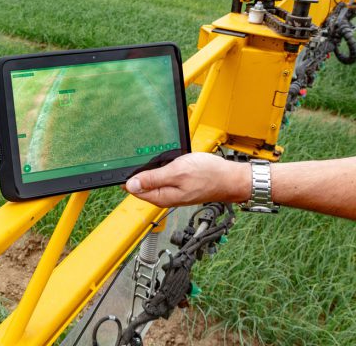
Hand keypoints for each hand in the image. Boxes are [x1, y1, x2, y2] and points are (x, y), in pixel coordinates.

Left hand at [124, 153, 249, 207]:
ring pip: (154, 181)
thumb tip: (131, 184)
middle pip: (143, 186)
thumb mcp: (176, 172)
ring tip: (151, 158)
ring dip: (150, 171)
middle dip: (138, 174)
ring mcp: (174, 192)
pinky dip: (162, 169)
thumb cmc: (208, 175)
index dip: (128, 178)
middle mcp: (166, 197)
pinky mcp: (180, 186)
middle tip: (138, 158)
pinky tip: (165, 162)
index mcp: (162, 197)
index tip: (125, 166)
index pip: (135, 190)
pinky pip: (164, 179)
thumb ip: (153, 179)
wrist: (230, 178)